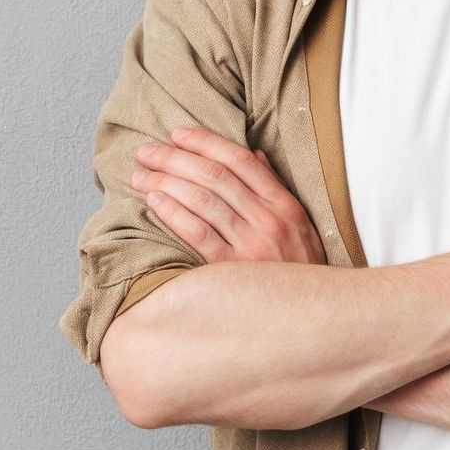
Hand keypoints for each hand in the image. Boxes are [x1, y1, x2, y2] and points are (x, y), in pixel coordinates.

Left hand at [130, 125, 327, 265]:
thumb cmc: (300, 269)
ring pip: (203, 201)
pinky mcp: (232, 271)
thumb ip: (274, 188)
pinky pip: (198, 234)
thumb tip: (254, 154)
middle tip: (147, 151)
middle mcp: (268, 220)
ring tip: (141, 176)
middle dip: (176, 158)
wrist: (308, 316)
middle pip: (215, 177)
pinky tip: (155, 201)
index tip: (178, 133)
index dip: (207, 142)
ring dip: (167, 183)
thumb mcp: (299, 224)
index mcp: (284, 204)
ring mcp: (251, 245)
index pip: (241, 161)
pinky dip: (174, 213)